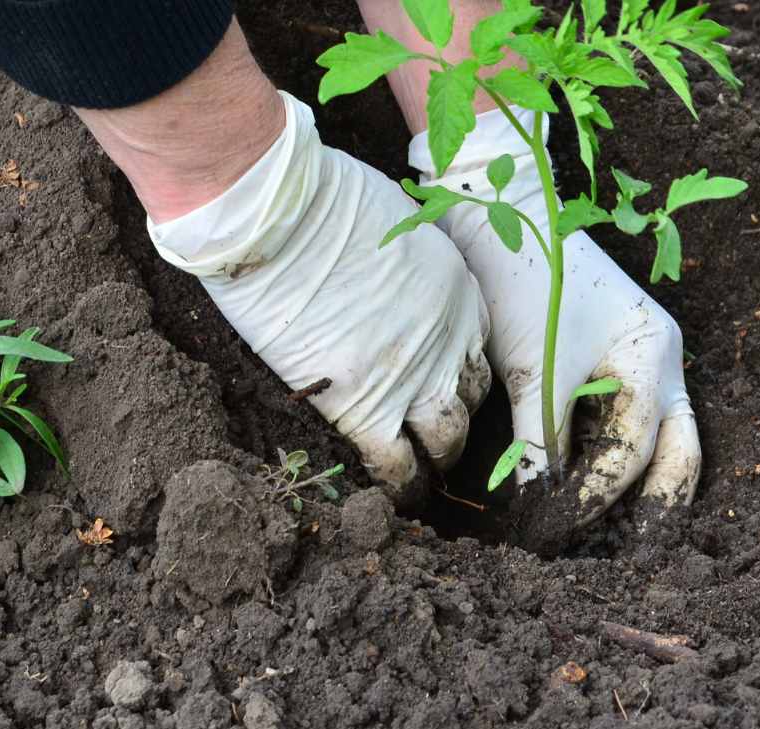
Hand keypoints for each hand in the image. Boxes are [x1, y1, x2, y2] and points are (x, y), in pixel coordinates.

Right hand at [149, 91, 490, 493]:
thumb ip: (401, 261)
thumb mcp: (394, 223)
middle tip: (437, 437)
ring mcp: (415, 376)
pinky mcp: (368, 408)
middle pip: (471, 397)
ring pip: (446, 439)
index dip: (460, 371)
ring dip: (436, 459)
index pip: (477, 348)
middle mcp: (450, 338)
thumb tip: (383, 276)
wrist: (282, 218)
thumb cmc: (323, 202)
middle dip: (457, 418)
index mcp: (457, 291)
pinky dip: (398, 486)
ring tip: (424, 478)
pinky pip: (397, 465)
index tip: (445, 385)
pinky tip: (391, 496)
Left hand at [409, 108, 700, 527]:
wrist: (504, 212)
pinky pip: (624, 419)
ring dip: (635, 484)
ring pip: (659, 438)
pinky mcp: (614, 356)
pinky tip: (581, 484)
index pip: (633, 450)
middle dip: (662, 504)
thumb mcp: (534, 370)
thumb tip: (539, 511)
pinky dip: (608, 455)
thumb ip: (540, 444)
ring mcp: (644, 356)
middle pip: (681, 449)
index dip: (594, 497)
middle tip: (633, 554)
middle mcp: (663, 359)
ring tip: (604, 535)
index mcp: (655, 356)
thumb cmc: (526, 280)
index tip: (552, 529)